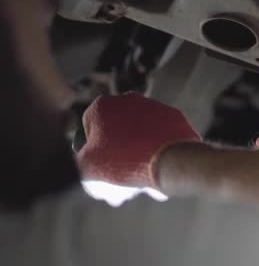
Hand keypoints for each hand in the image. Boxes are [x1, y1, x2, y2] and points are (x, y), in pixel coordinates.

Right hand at [77, 93, 200, 187]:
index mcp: (102, 105)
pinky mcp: (173, 115)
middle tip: (120, 167)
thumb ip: (78, 160)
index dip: (92, 147)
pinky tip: (157, 158)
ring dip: (136, 143)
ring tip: (139, 166)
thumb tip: (83, 160)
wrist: (169, 160)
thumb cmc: (123, 161)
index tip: (100, 162)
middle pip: (115, 126)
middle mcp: (127, 99)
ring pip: (138, 127)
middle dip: (115, 144)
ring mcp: (153, 105)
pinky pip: (159, 130)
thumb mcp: (87, 167)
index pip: (89, 127)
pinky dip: (156, 142)